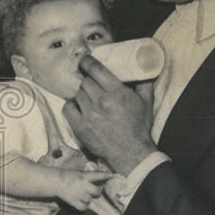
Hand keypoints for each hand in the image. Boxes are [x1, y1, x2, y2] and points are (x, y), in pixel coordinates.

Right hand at [58, 169, 113, 210]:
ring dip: (88, 199)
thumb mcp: (79, 173)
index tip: (112, 175)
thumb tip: (99, 182)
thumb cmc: (67, 176)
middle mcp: (84, 186)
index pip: (99, 175)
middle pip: (97, 192)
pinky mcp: (74, 202)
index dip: (106, 175)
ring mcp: (79, 195)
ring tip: (83, 196)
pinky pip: (84, 208)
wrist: (55, 181)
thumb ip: (88, 177)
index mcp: (85, 176)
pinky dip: (84, 206)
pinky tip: (82, 203)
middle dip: (97, 192)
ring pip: (90, 200)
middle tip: (93, 191)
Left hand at [63, 54, 158, 174]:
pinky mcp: (80, 127)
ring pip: (78, 94)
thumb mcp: (147, 102)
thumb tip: (145, 65)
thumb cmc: (139, 128)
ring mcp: (88, 114)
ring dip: (83, 95)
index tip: (85, 61)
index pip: (95, 69)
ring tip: (91, 101)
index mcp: (116, 92)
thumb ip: (144, 83)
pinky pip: (68, 107)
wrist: (131, 153)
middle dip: (89, 82)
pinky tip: (79, 108)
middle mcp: (100, 101)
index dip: (87, 62)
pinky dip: (72, 106)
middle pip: (85, 82)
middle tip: (94, 87)